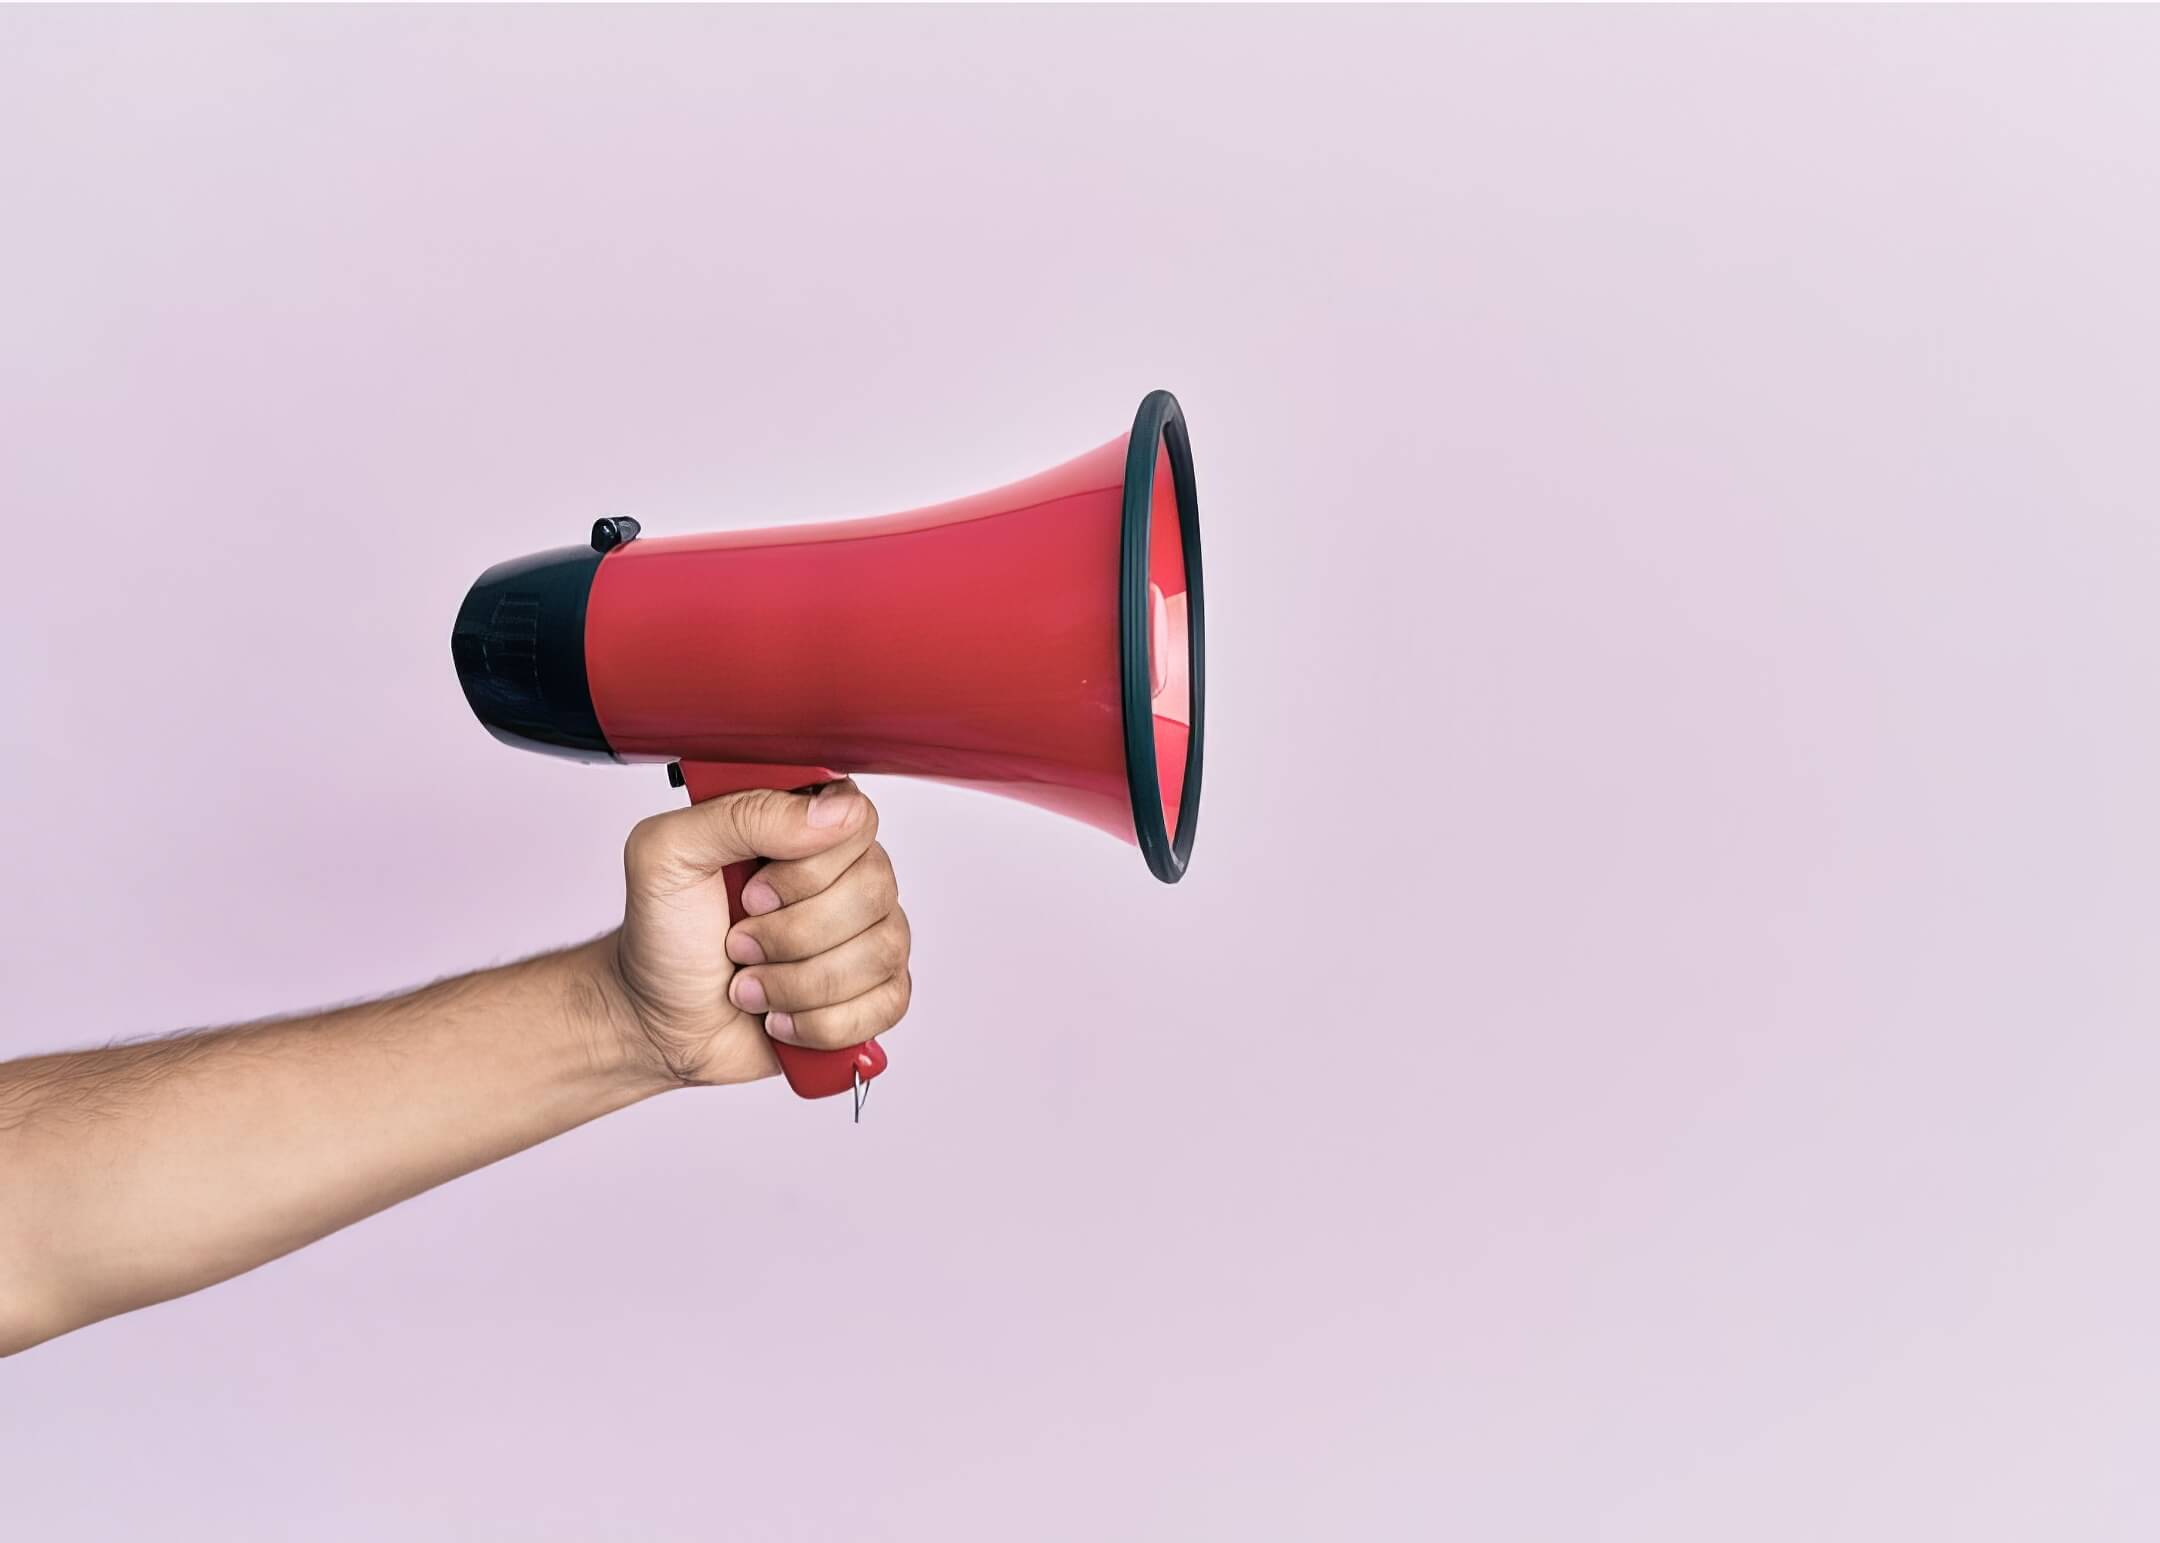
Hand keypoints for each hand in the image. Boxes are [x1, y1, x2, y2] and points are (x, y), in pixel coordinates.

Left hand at [601, 779, 910, 1086]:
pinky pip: (887, 1003)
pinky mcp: (875, 993)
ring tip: (750, 986)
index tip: (751, 895)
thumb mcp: (669, 854)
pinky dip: (822, 1023)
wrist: (659, 1022)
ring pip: (881, 952)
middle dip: (793, 934)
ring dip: (799, 984)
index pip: (856, 821)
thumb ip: (745, 813)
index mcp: (805, 828)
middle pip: (874, 891)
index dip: (806, 870)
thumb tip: (834, 812)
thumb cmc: (666, 937)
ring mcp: (868, 934)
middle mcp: (848, 874)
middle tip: (738, 944)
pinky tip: (781, 1017)